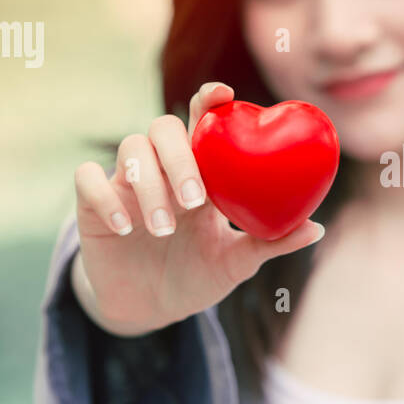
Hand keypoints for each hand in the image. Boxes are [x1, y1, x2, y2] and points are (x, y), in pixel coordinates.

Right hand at [70, 82, 324, 335]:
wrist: (149, 309)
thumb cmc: (197, 275)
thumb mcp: (237, 263)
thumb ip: (271, 243)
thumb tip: (316, 230)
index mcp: (200, 172)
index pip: (202, 122)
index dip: (210, 100)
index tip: (224, 94)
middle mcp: (162, 169)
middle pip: (162, 129)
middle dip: (179, 158)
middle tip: (195, 200)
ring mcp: (125, 184)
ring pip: (129, 151)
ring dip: (149, 187)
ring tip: (163, 229)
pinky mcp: (92, 205)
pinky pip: (87, 181)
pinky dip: (105, 197)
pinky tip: (125, 227)